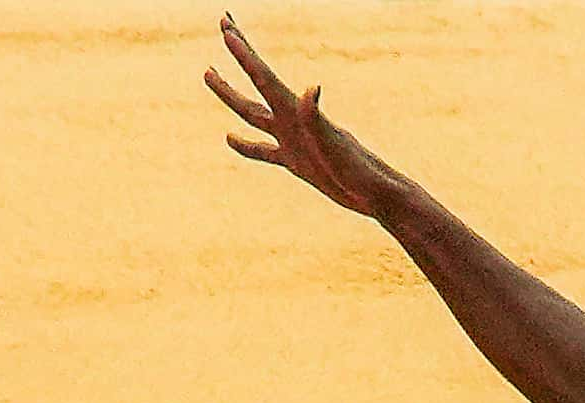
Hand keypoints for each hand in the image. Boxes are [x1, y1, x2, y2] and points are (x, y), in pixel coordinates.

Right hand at [205, 15, 398, 217]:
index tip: (226, 29)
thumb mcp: (334, 143)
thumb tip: (311, 88)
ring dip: (230, 93)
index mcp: (297, 113)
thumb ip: (317, 117)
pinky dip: (245, 145)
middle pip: (256, 83)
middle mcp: (292, 120)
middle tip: (225, 26)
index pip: (264, 77)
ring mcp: (292, 140)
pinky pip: (263, 151)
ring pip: (251, 113)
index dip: (244, 54)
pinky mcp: (296, 162)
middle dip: (241, 55)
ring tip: (209, 73)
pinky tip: (229, 138)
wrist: (375, 193)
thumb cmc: (358, 169)